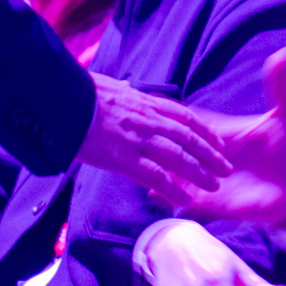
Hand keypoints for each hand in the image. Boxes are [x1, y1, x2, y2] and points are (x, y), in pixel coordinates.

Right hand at [76, 74, 230, 198]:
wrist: (59, 99)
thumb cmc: (77, 91)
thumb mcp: (106, 85)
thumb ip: (121, 90)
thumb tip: (125, 86)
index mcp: (143, 102)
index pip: (183, 116)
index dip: (204, 130)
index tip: (217, 141)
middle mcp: (146, 120)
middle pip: (187, 138)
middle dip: (210, 154)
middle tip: (226, 168)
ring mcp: (136, 139)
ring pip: (178, 157)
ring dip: (199, 172)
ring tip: (214, 185)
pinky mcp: (122, 158)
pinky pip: (154, 176)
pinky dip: (172, 189)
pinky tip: (184, 200)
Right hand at [155, 50, 285, 227]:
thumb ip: (281, 86)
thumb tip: (284, 52)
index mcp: (221, 131)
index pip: (191, 120)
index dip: (173, 114)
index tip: (150, 106)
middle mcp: (209, 154)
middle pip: (177, 146)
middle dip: (162, 142)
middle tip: (144, 138)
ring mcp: (207, 177)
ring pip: (174, 172)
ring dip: (161, 170)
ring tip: (145, 167)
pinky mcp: (210, 201)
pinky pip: (184, 200)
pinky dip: (170, 197)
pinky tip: (157, 194)